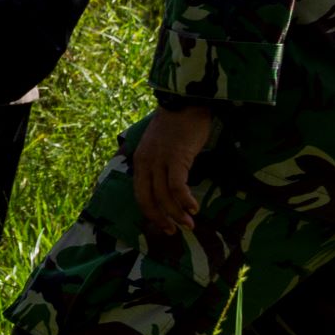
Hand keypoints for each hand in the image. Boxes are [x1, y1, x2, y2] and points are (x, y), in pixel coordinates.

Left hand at [130, 105, 211, 235]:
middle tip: (175, 232)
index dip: (151, 213)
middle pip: (149, 199)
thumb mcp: (161, 147)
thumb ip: (160, 166)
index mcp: (140, 162)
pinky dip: (185, 200)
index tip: (163, 225)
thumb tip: (170, 188)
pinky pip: (177, 185)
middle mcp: (146, 163)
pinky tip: (194, 208)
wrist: (186, 102)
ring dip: (176, 213)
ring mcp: (159, 160)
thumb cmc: (177, 126)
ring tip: (190, 225)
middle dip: (161, 219)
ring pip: (164, 196)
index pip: (140, 195)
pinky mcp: (176, 158)